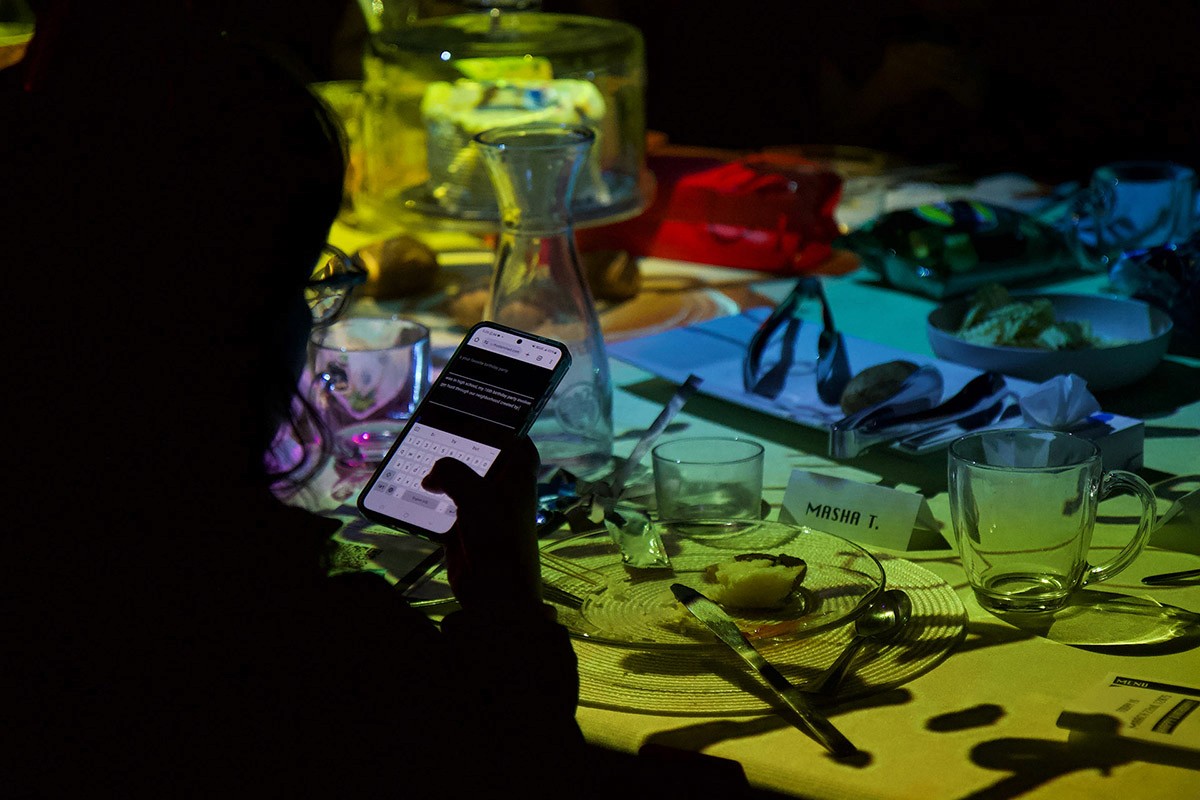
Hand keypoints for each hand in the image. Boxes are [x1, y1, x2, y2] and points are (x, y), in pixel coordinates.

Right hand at [421, 436, 544, 615]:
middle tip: (433, 429)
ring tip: (415, 455)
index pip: (515, 439)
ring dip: (441, 473)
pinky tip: (410, 489)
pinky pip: (444, 505)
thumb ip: (452, 472)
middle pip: (481, 457)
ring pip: (460, 480)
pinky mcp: (464, 528)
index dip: (499, 425)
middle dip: (459, 446)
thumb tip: (432, 474)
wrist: (496, 596)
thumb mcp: (474, 495)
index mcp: (518, 475)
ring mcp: (483, 508)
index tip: (475, 411)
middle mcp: (503, 489)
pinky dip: (430, 498)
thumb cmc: (498, 540)